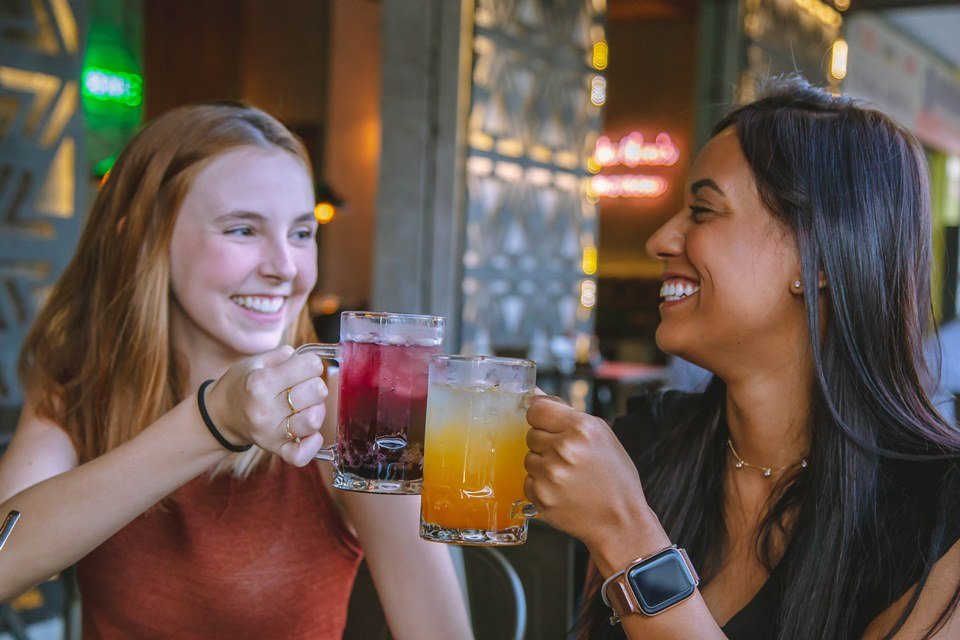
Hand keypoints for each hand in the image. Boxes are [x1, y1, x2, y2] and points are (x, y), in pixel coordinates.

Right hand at [204, 346, 327, 465]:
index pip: (311, 366)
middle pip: (317, 391)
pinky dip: (313, 444)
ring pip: (314, 420)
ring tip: (306, 406)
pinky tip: (310, 432)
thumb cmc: (242, 384)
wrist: (220, 415)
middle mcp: (265, 409)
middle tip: (305, 387)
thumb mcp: (255, 362)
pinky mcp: (275, 449)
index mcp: (261, 382)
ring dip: (317, 410)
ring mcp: (270, 432)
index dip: (312, 364)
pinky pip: (302, 455)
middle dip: (316, 384)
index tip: (305, 367)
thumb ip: (284, 355)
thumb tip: (311, 359)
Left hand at [524, 397, 664, 554]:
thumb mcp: (600, 435)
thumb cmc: (614, 477)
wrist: (620, 520)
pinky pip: (527, 481)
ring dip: (542, 465)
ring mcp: (550, 474)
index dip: (543, 419)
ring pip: (528, 458)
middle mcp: (564, 448)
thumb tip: (533, 395)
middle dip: (546, 444)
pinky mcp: (541, 496)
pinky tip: (561, 490)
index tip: (552, 428)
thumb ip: (564, 413)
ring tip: (567, 475)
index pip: (537, 409)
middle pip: (531, 434)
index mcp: (581, 428)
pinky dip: (540, 486)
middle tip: (569, 458)